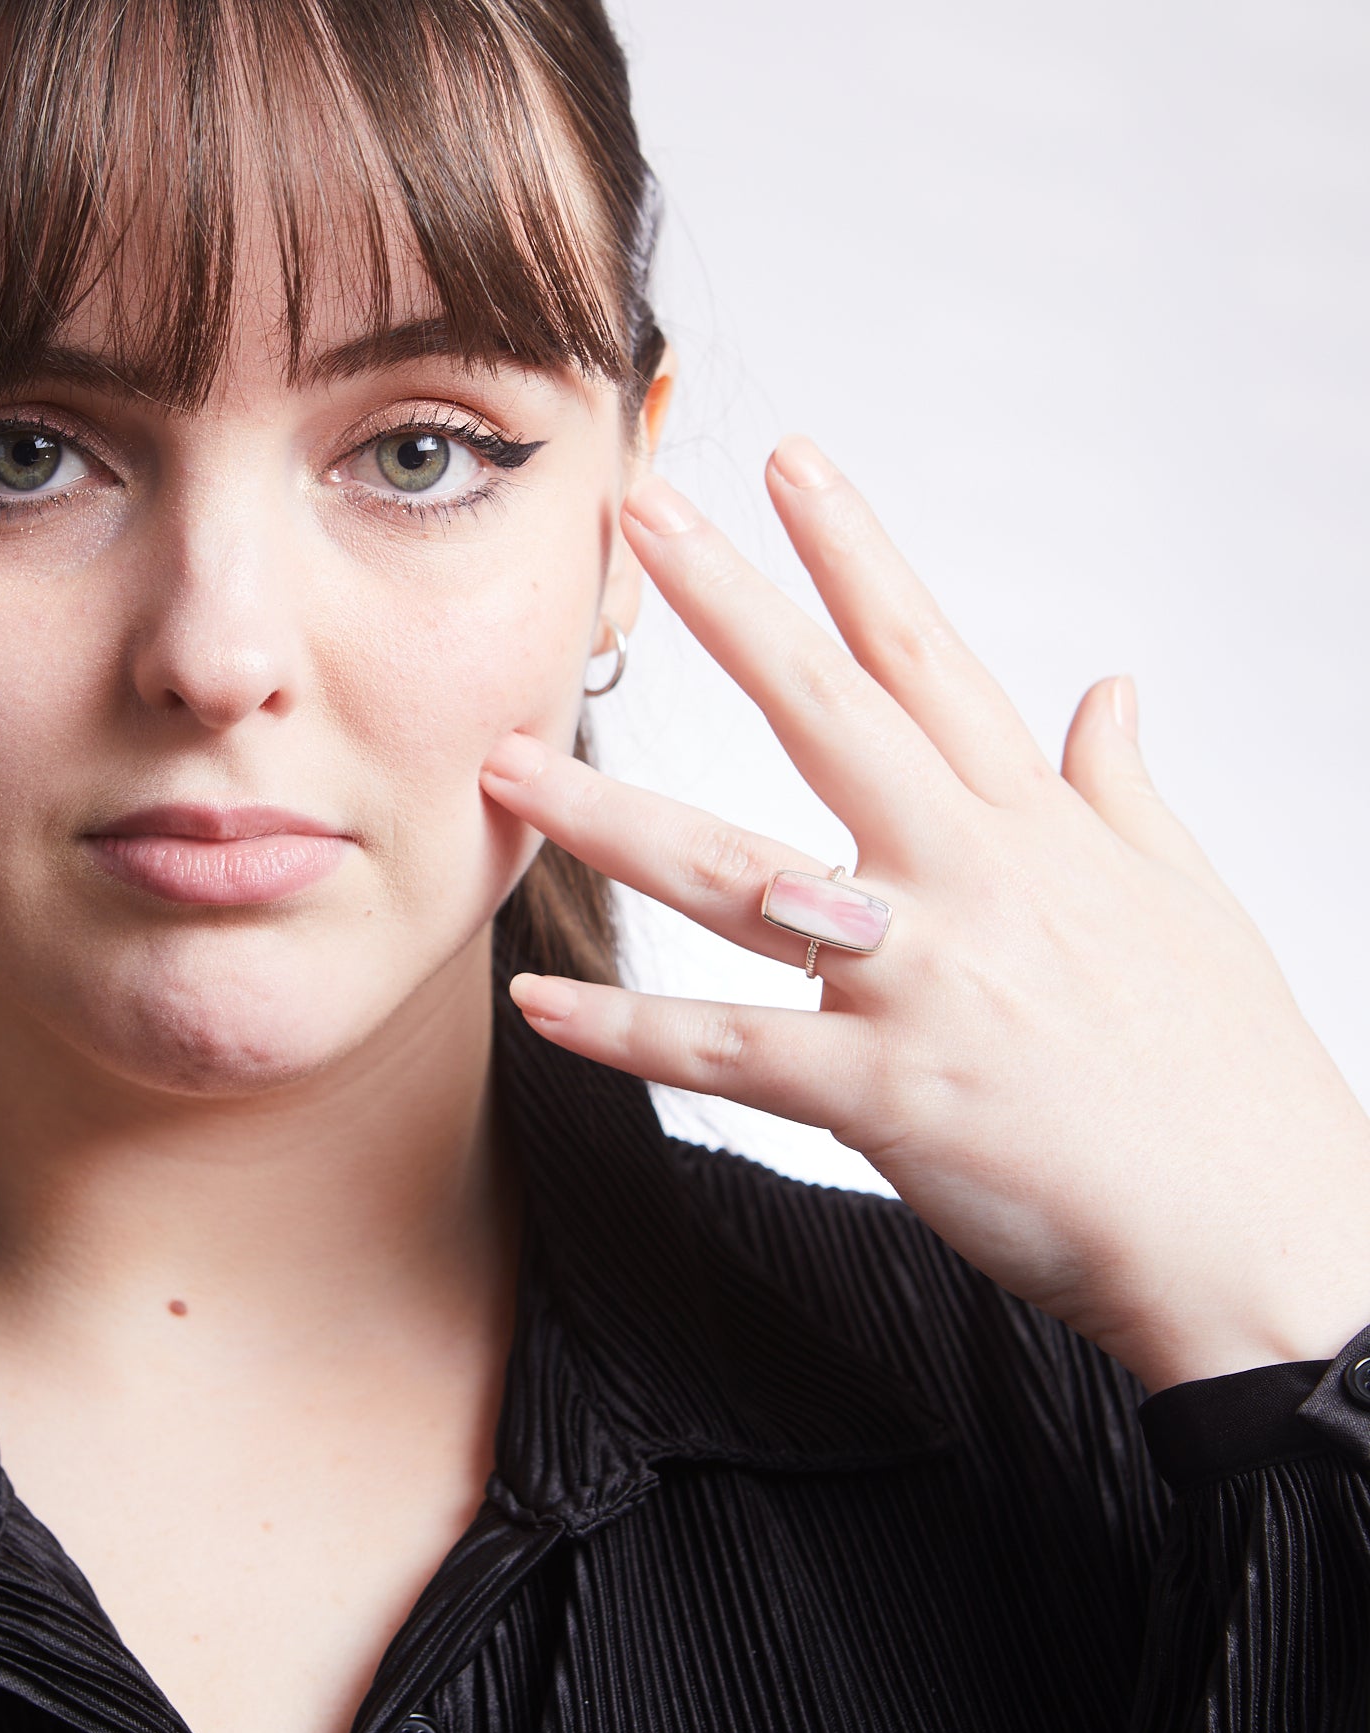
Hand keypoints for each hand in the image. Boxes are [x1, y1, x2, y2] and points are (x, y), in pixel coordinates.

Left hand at [480, 436, 1369, 1392]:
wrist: (1264, 1233)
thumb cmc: (1227, 1070)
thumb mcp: (1185, 899)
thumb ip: (1121, 787)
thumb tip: (1111, 689)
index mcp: (1029, 825)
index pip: (927, 656)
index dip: (853, 550)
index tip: (790, 461)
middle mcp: (963, 876)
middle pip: (825, 711)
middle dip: (726, 604)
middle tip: (636, 514)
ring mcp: (918, 979)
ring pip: (730, 874)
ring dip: (607, 816)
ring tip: (505, 767)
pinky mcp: (886, 1093)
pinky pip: (725, 1052)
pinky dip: (626, 1031)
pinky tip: (536, 1005)